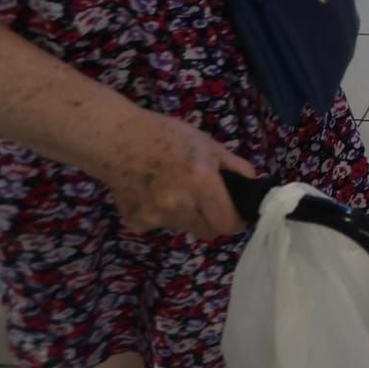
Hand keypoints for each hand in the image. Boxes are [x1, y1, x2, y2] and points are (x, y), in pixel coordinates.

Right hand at [98, 112, 256, 237]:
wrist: (115, 139)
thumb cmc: (165, 135)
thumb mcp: (207, 144)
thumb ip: (234, 167)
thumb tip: (253, 184)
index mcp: (202, 184)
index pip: (228, 224)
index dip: (236, 220)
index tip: (237, 213)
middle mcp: (180, 206)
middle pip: (208, 232)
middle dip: (214, 220)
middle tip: (209, 201)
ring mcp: (155, 218)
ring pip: (185, 228)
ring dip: (188, 216)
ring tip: (175, 190)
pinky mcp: (136, 223)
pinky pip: (159, 226)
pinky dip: (161, 215)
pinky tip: (152, 193)